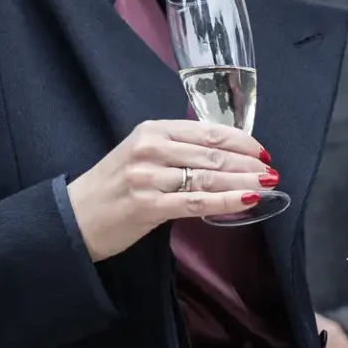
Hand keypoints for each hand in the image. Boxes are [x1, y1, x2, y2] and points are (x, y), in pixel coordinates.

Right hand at [67, 120, 274, 261]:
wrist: (74, 217)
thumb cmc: (112, 186)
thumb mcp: (140, 154)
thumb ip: (176, 149)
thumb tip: (224, 154)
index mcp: (152, 129)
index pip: (207, 131)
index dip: (241, 141)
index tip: (262, 151)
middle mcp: (151, 148)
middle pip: (213, 154)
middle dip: (248, 163)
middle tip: (272, 171)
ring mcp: (149, 177)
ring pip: (209, 177)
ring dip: (244, 181)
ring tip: (268, 184)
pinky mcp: (149, 206)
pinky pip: (197, 202)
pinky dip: (227, 201)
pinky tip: (248, 200)